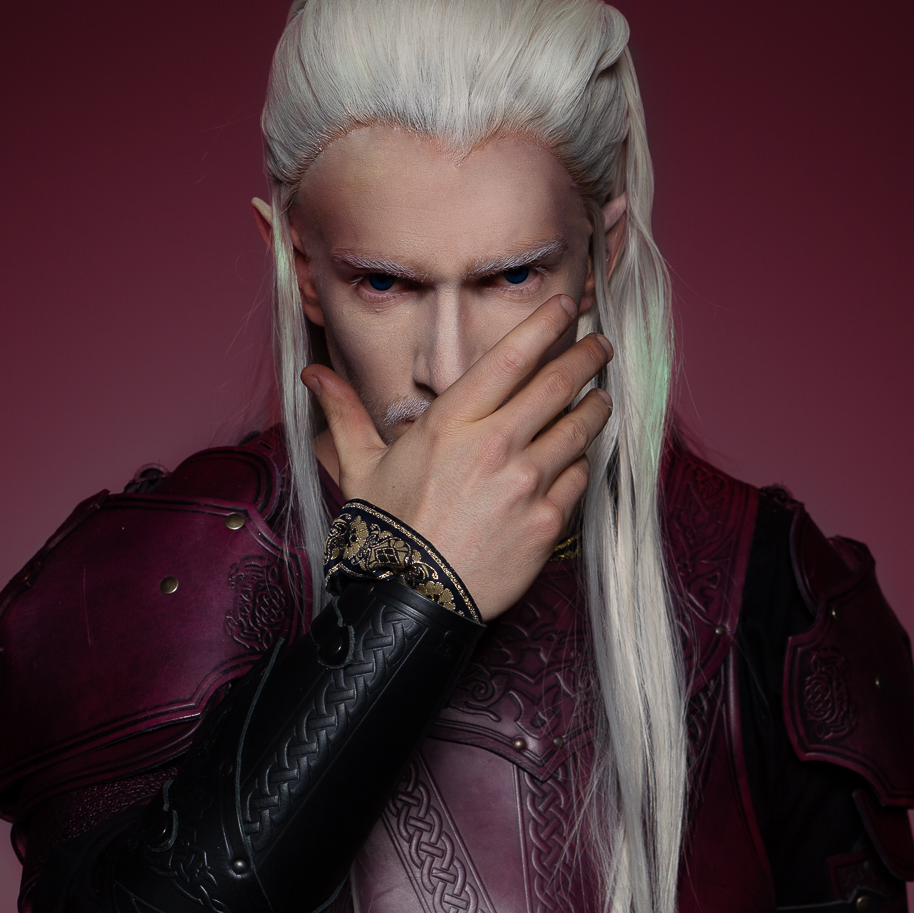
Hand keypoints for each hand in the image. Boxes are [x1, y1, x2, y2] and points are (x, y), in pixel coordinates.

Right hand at [301, 295, 613, 618]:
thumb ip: (344, 413)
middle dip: (586, 358)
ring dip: (593, 407)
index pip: (512, 358)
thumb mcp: (361, 467)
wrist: (410, 601)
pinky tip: (579, 458)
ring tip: (599, 399)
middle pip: (557, 385)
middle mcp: (495, 445)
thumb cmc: (384, 532)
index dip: (545, 326)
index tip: (565, 310)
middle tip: (600, 346)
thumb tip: (313, 374)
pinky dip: (582, 464)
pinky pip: (579, 479)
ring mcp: (526, 484)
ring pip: (578, 429)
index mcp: (451, 423)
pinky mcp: (547, 522)